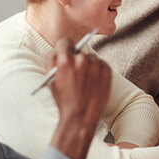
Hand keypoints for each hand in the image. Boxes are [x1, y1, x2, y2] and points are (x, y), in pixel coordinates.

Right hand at [46, 39, 112, 158]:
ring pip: (91, 58)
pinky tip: (93, 82)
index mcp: (65, 61)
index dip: (64, 48)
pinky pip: (101, 64)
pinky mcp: (107, 70)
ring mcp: (96, 64)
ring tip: (85, 81)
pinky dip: (98, 70)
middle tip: (75, 73)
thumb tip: (57, 49)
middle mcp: (81, 60)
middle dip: (76, 59)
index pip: (65, 42)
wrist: (81, 115)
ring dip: (88, 65)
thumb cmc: (64, 99)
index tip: (65, 52)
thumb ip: (52, 61)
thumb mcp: (51, 80)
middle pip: (78, 51)